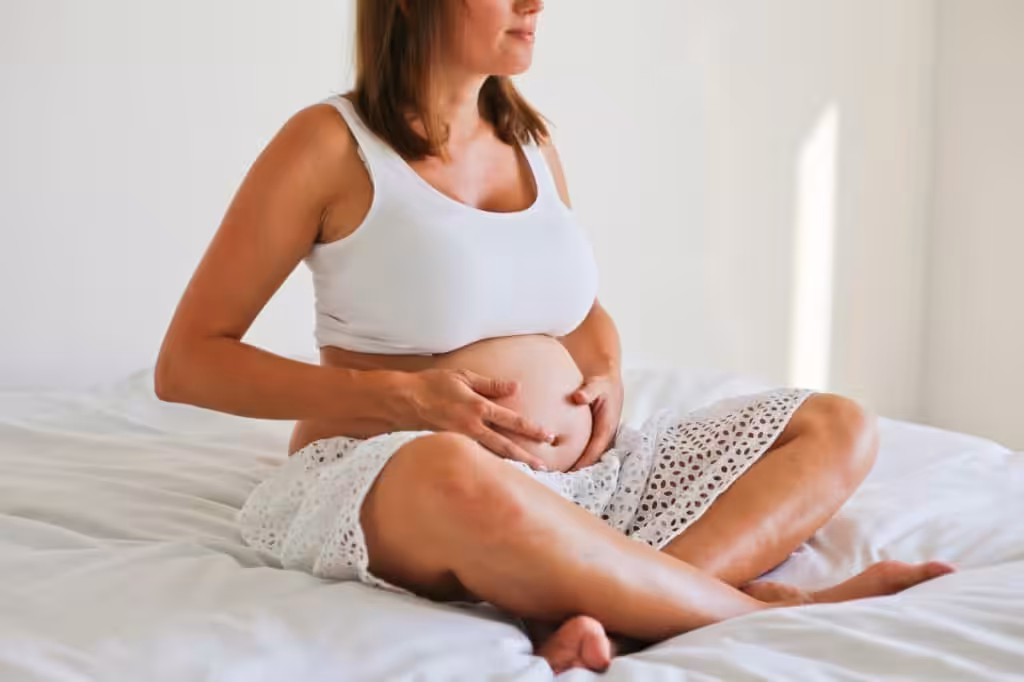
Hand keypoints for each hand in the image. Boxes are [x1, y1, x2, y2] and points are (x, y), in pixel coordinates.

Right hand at [400, 368, 555, 470]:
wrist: (405, 401)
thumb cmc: (434, 385)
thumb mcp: (465, 377)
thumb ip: (492, 384)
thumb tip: (516, 387)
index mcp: (478, 408)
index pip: (512, 421)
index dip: (532, 429)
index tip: (548, 436)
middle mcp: (472, 427)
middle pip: (506, 446)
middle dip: (527, 457)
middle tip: (545, 466)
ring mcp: (462, 439)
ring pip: (492, 455)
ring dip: (512, 463)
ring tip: (529, 471)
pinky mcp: (454, 446)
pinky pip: (477, 456)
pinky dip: (492, 463)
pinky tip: (502, 469)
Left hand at [568, 372, 623, 471]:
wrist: (609, 377)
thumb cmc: (602, 382)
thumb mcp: (596, 384)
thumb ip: (588, 391)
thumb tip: (578, 397)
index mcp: (608, 425)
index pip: (595, 448)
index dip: (584, 461)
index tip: (572, 471)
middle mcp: (607, 433)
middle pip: (594, 456)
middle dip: (580, 467)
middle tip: (563, 478)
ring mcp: (604, 433)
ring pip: (592, 453)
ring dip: (580, 463)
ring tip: (562, 474)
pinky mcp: (599, 432)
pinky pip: (590, 447)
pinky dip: (581, 455)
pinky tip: (566, 460)